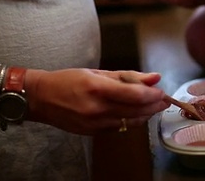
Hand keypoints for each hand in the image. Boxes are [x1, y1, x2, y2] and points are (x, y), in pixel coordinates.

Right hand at [25, 69, 168, 134]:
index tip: (161, 92)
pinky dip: (131, 120)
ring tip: (153, 106)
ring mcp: (95, 123)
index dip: (152, 95)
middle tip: (163, 100)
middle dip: (154, 106)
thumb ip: (128, 76)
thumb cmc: (68, 80)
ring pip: (130, 122)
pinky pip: (119, 127)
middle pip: (136, 110)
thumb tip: (155, 77)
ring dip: (145, 114)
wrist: (41, 98)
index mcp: (98, 89)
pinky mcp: (93, 132)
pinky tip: (136, 113)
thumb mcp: (98, 72)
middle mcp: (97, 108)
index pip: (134, 95)